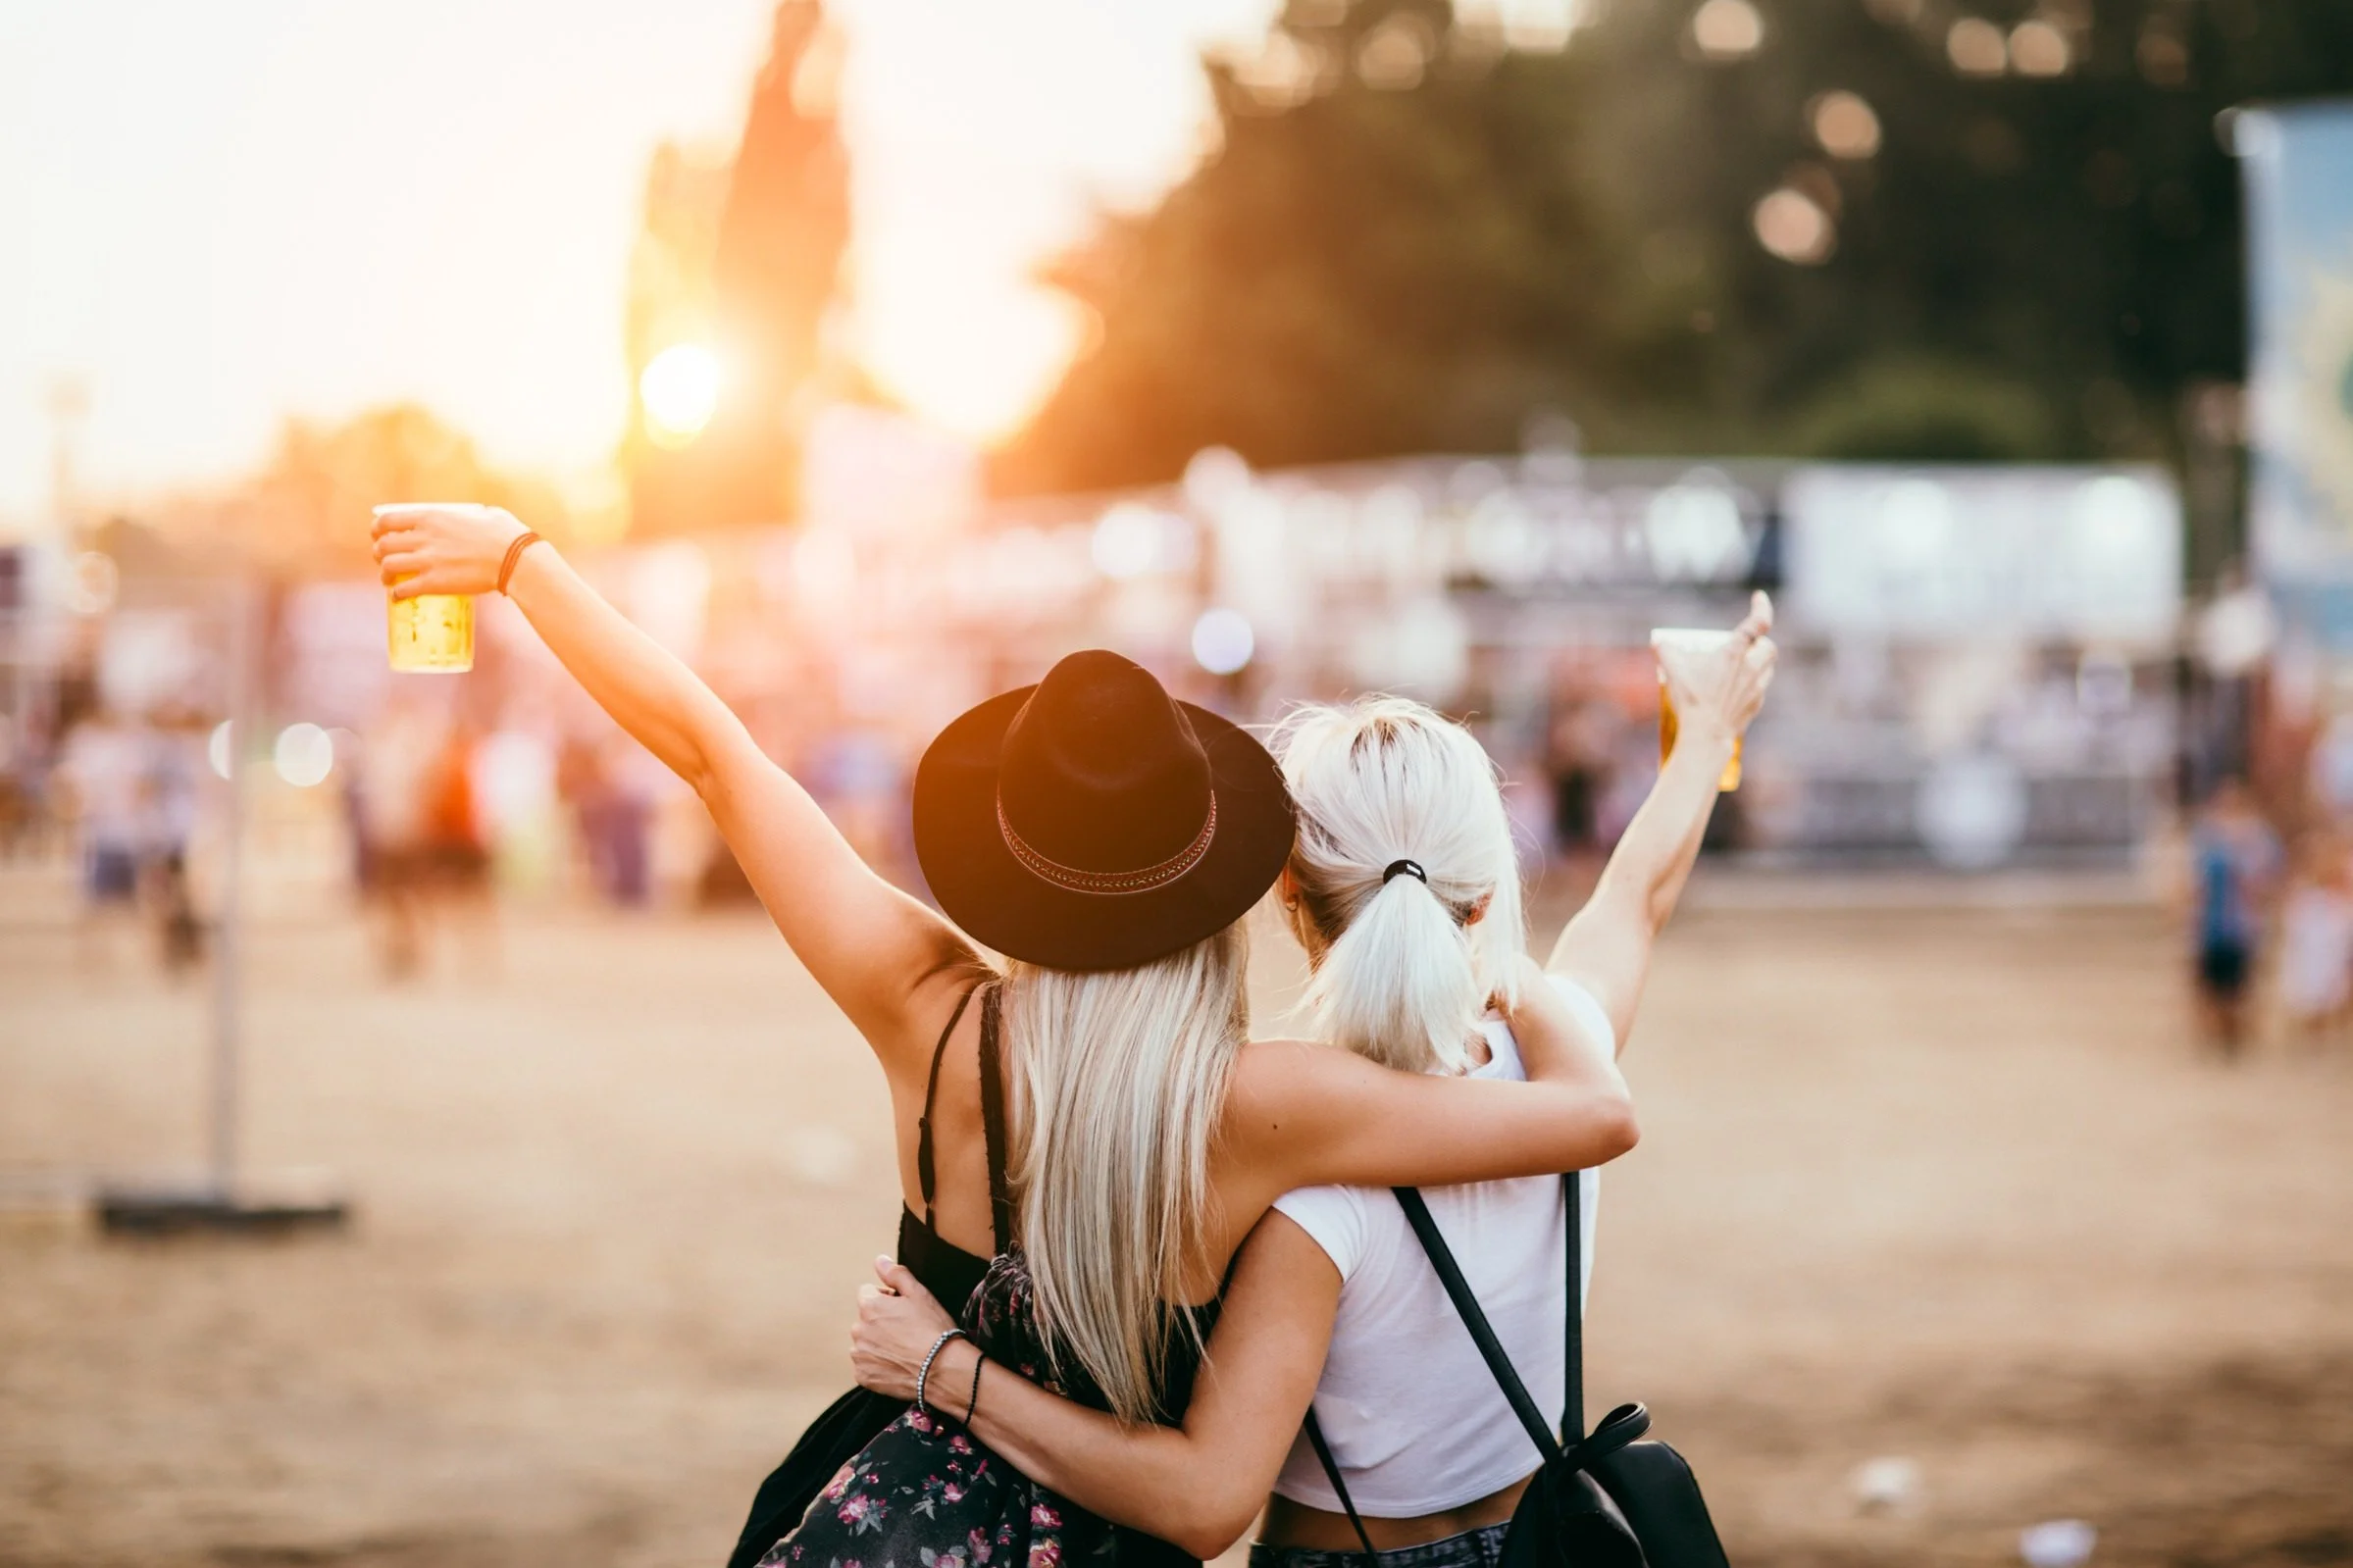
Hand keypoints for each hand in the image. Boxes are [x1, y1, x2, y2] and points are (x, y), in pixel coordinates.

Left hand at [371, 503, 529, 598]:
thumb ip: (468, 515)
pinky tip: (399, 596)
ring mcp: (427, 561)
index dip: (377, 529)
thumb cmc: (506, 534)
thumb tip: (476, 516)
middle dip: (378, 553)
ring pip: (387, 566)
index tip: (379, 536)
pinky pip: (403, 589)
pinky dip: (397, 593)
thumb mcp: (482, 514)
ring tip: (389, 580)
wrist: (514, 559)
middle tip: (384, 560)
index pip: (387, 520)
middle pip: (382, 545)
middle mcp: (423, 537)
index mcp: (431, 517)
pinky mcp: (434, 583)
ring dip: (384, 574)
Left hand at [850, 1256, 957, 1401]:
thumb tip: (879, 1261)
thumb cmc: (933, 1328)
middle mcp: (858, 1329)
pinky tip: (898, 1364)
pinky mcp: (863, 1376)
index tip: (904, 1309)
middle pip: (866, 1318)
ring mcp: (859, 1354)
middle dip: (880, 1321)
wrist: (942, 1369)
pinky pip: (866, 1365)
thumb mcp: (919, 1293)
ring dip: (877, 1343)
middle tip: (907, 1330)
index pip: (868, 1292)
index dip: (887, 1298)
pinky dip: (877, 1365)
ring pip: (865, 1342)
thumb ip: (895, 1274)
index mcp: (869, 1306)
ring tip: (904, 1349)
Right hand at [1659, 590, 1776, 744]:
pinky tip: (1737, 688)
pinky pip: (1761, 688)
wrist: (1706, 735)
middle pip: (1769, 646)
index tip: (1760, 597)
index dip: (1762, 607)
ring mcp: (1756, 688)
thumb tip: (1660, 642)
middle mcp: (1750, 668)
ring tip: (1742, 664)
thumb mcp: (1672, 670)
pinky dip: (1753, 683)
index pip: (1759, 622)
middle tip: (1746, 643)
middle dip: (1761, 641)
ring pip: (1768, 667)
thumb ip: (1666, 650)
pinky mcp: (1756, 705)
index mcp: (1734, 653)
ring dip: (1759, 661)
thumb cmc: (1690, 700)